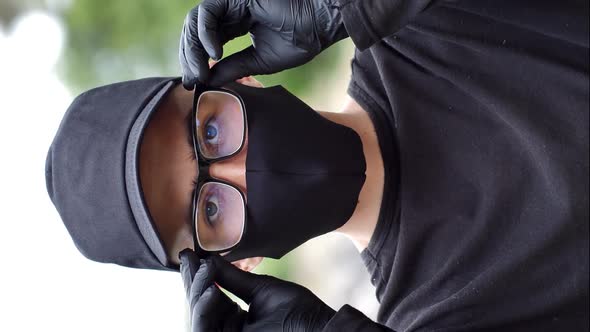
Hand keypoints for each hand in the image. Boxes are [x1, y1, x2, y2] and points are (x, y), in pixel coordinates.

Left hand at [179, 0, 347, 87]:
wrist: (321, 24)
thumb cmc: (300, 40)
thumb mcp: (259, 61)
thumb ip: (233, 68)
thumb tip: (209, 81)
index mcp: (237, 25)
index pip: (206, 43)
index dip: (197, 62)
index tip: (194, 83)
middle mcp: (231, 12)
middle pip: (196, 32)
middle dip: (190, 57)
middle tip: (193, 79)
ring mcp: (231, 2)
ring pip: (196, 22)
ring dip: (194, 48)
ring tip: (201, 70)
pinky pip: (208, 13)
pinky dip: (205, 34)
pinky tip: (215, 54)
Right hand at [180, 250, 335, 331]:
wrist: (320, 328)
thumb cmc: (299, 312)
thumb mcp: (261, 290)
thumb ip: (232, 279)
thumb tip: (208, 260)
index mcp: (235, 321)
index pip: (208, 299)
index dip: (197, 278)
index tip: (188, 255)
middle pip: (198, 310)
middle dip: (193, 283)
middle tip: (192, 259)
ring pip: (197, 321)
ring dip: (197, 295)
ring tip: (205, 271)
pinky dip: (204, 312)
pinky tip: (212, 291)